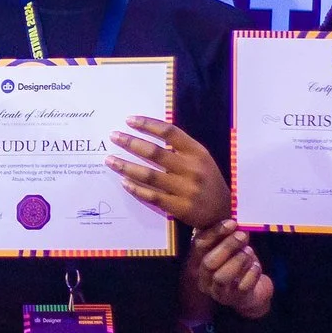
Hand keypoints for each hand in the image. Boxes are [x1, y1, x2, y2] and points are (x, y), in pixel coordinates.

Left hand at [108, 118, 228, 228]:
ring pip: (149, 175)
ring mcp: (185, 189)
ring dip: (126, 166)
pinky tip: (124, 182)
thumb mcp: (201, 159)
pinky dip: (136, 188)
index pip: (170, 132)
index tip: (129, 120)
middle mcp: (192, 169)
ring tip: (110, 160)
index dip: (148, 124)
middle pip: (155, 152)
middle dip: (131, 142)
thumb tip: (148, 133)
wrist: (221, 212)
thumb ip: (180, 147)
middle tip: (114, 136)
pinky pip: (152, 195)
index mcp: (197, 152)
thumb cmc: (207, 181)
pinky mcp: (179, 207)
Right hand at [192, 222, 273, 317]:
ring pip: (221, 276)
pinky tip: (256, 266)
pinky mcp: (236, 299)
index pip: (199, 245)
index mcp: (199, 262)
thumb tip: (236, 224)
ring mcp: (219, 292)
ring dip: (237, 261)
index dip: (214, 233)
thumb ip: (231, 237)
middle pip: (209, 262)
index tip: (232, 223)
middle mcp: (205, 279)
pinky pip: (242, 286)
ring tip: (249, 252)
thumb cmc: (239, 266)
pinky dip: (251, 274)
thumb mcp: (233, 249)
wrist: (254, 292)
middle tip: (242, 236)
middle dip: (227, 246)